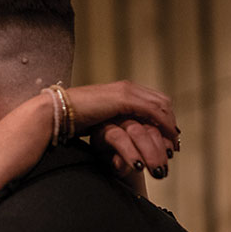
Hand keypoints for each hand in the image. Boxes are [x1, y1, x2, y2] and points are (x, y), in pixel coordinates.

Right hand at [62, 80, 177, 178]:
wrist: (56, 111)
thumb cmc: (71, 119)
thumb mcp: (99, 119)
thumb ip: (113, 121)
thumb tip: (119, 133)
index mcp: (121, 90)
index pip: (153, 100)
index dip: (164, 117)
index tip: (167, 136)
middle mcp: (127, 87)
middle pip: (162, 101)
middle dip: (170, 122)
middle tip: (173, 142)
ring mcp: (126, 90)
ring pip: (161, 106)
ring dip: (169, 125)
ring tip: (171, 145)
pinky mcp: (124, 98)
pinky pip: (153, 111)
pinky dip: (163, 125)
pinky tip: (166, 139)